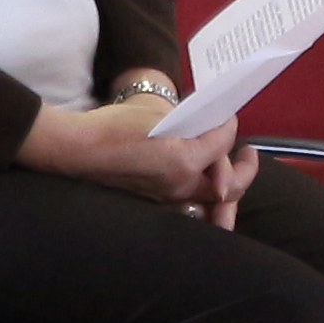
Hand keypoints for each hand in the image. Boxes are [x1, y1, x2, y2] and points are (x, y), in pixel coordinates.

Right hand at [21, 90, 233, 209]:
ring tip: (232, 173)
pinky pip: (191, 206)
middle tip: (248, 154)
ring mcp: (167, 200)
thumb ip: (193, 125)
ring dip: (227, 191)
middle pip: (228, 188)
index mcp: (184, 161)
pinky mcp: (155, 205)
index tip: (227, 116)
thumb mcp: (159, 116)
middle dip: (244, 172)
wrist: (76, 149)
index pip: (222, 144)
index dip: (229, 126)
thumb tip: (215, 126)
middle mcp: (179, 187)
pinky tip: (207, 186)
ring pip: (211, 203)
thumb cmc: (114, 126)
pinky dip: (205, 200)